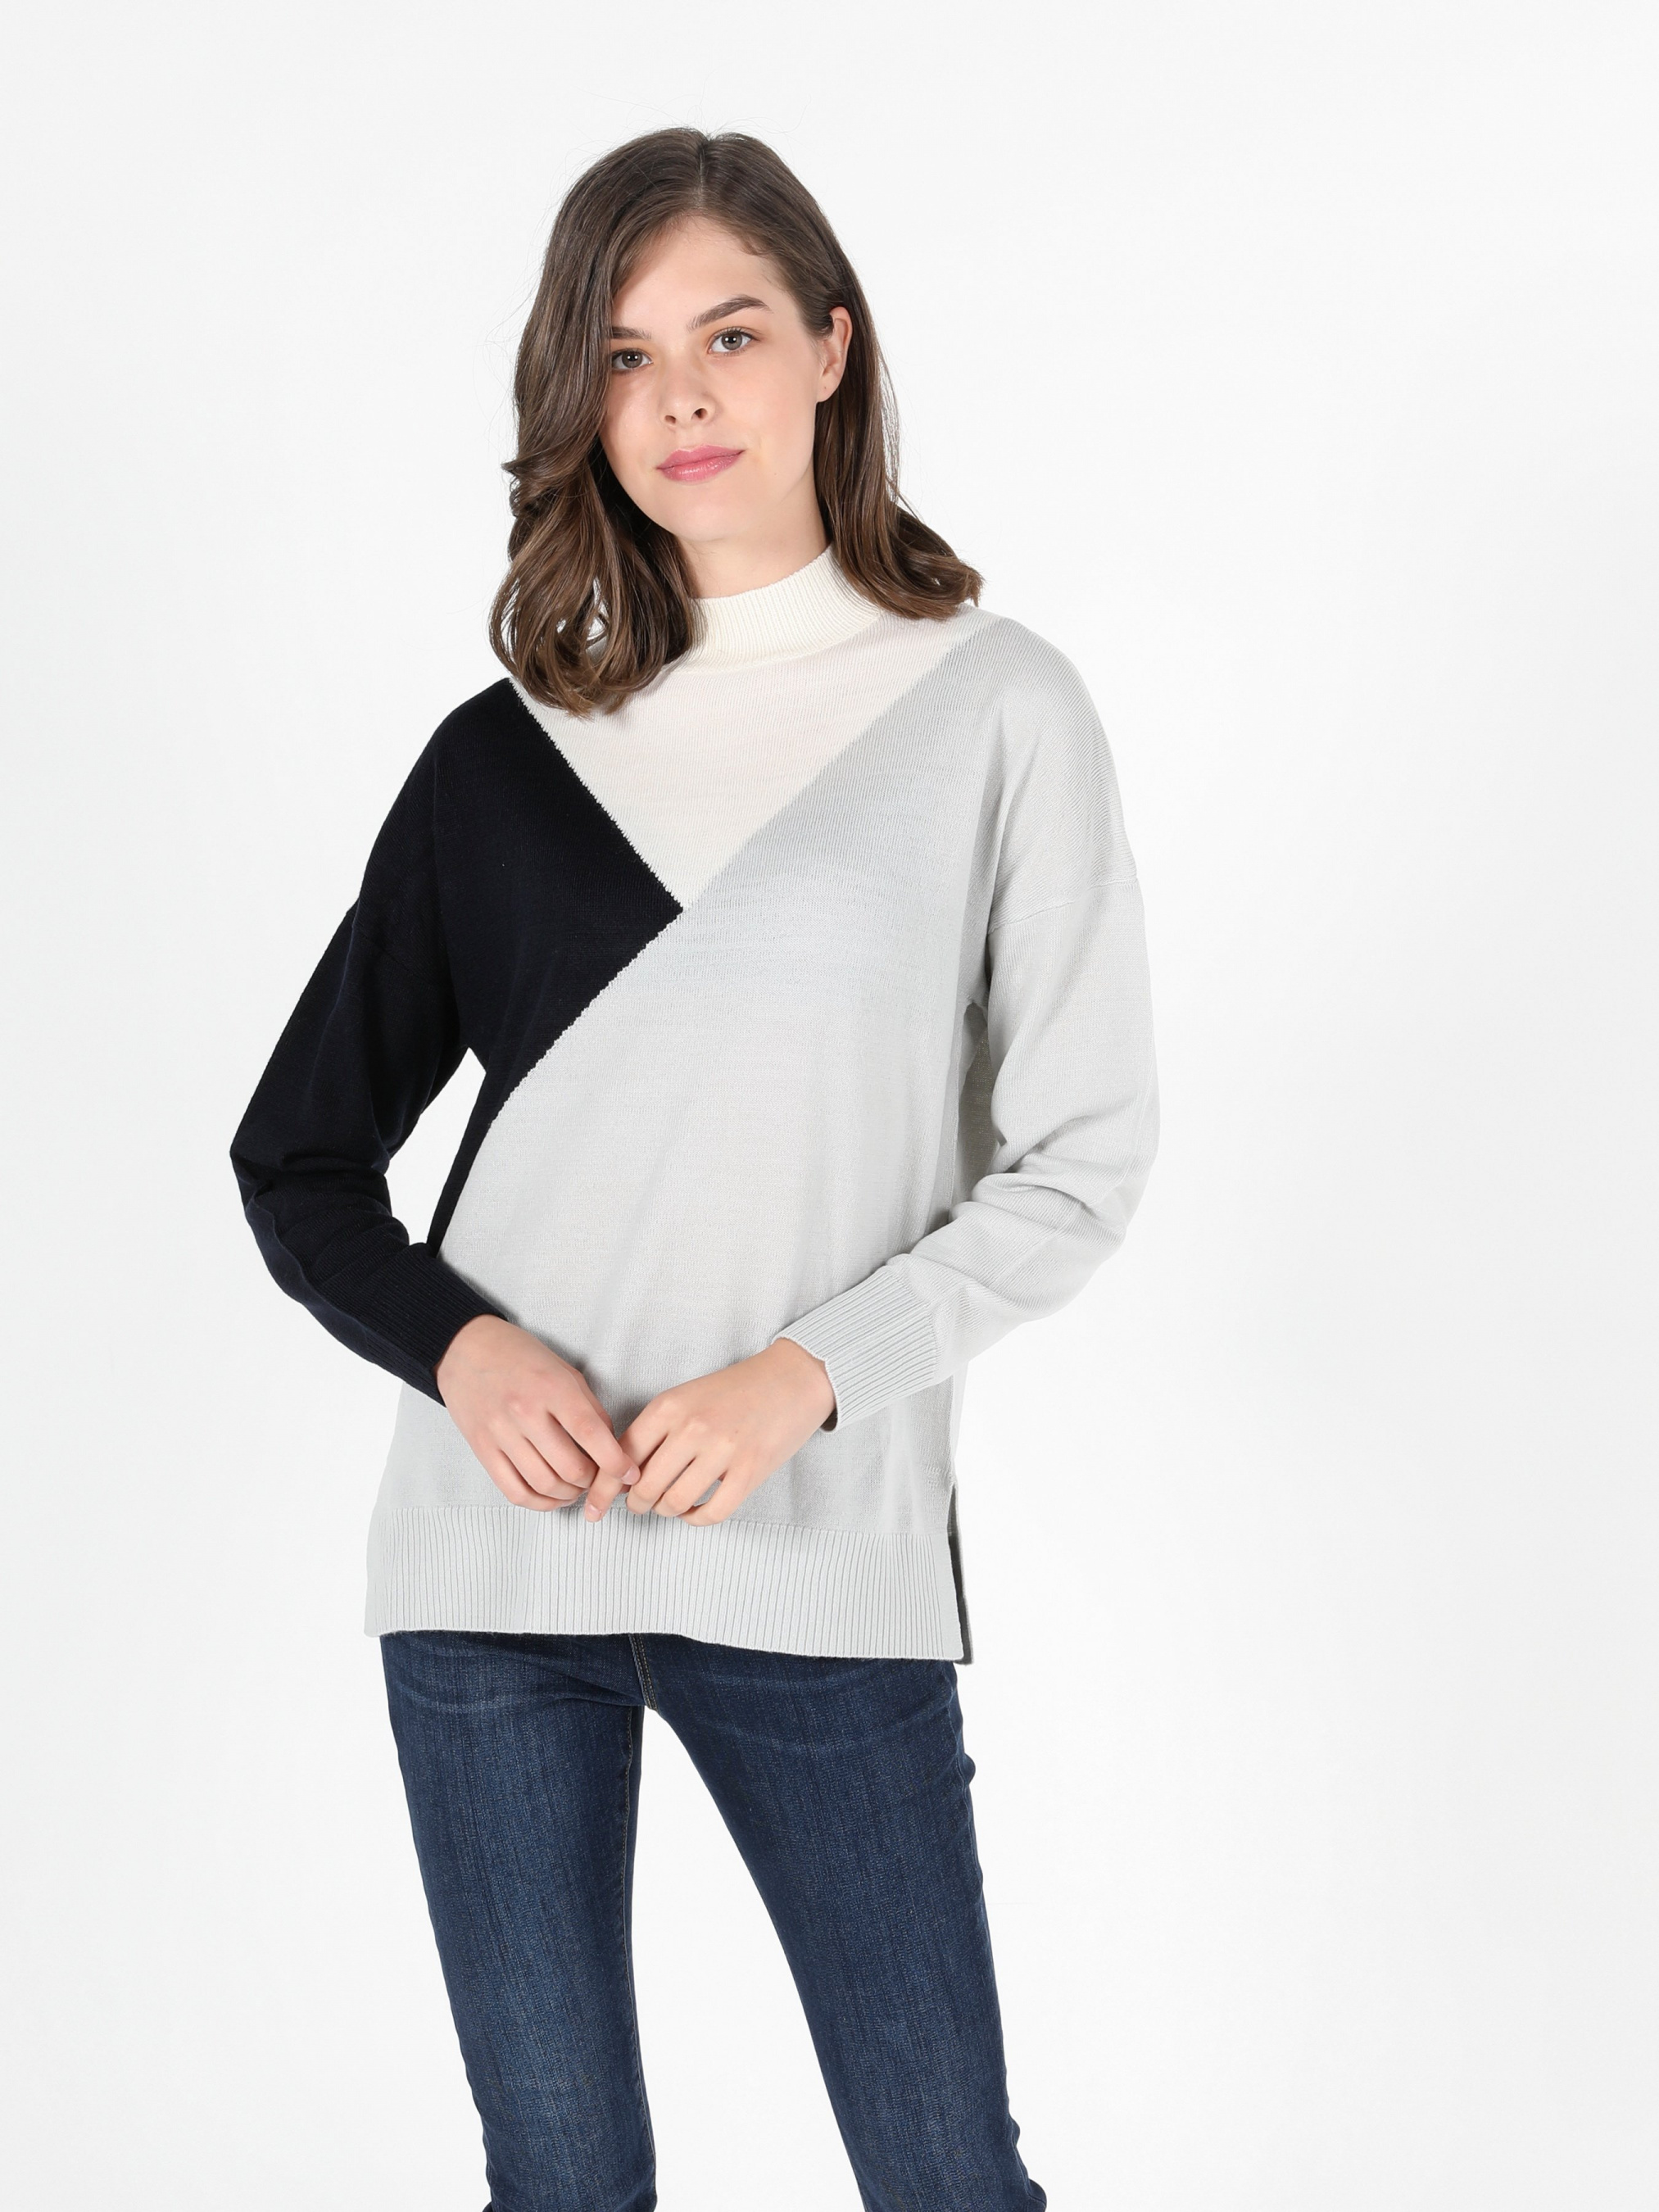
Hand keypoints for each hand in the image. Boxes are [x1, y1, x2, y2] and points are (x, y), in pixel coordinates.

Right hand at [435, 1315, 640, 1510]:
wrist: (466, 1348)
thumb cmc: (520, 1357)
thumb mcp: (564, 1370)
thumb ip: (590, 1408)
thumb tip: (611, 1447)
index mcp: (552, 1387)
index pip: (591, 1434)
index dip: (615, 1462)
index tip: (630, 1475)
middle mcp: (525, 1411)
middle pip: (570, 1468)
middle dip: (593, 1482)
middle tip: (600, 1478)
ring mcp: (501, 1433)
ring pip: (544, 1484)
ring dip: (569, 1495)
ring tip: (577, 1488)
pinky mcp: (482, 1449)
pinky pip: (514, 1491)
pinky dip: (539, 1503)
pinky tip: (551, 1497)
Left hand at [582, 1337, 835, 1525]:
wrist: (792, 1378)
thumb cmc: (736, 1389)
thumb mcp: (686, 1398)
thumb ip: (655, 1432)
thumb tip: (622, 1476)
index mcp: (669, 1406)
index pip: (621, 1456)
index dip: (601, 1489)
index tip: (593, 1508)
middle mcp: (692, 1427)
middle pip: (644, 1486)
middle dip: (636, 1504)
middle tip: (639, 1505)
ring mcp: (723, 1451)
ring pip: (673, 1502)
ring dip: (665, 1511)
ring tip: (669, 1505)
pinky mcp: (751, 1471)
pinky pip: (711, 1512)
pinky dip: (696, 1519)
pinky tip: (695, 1510)